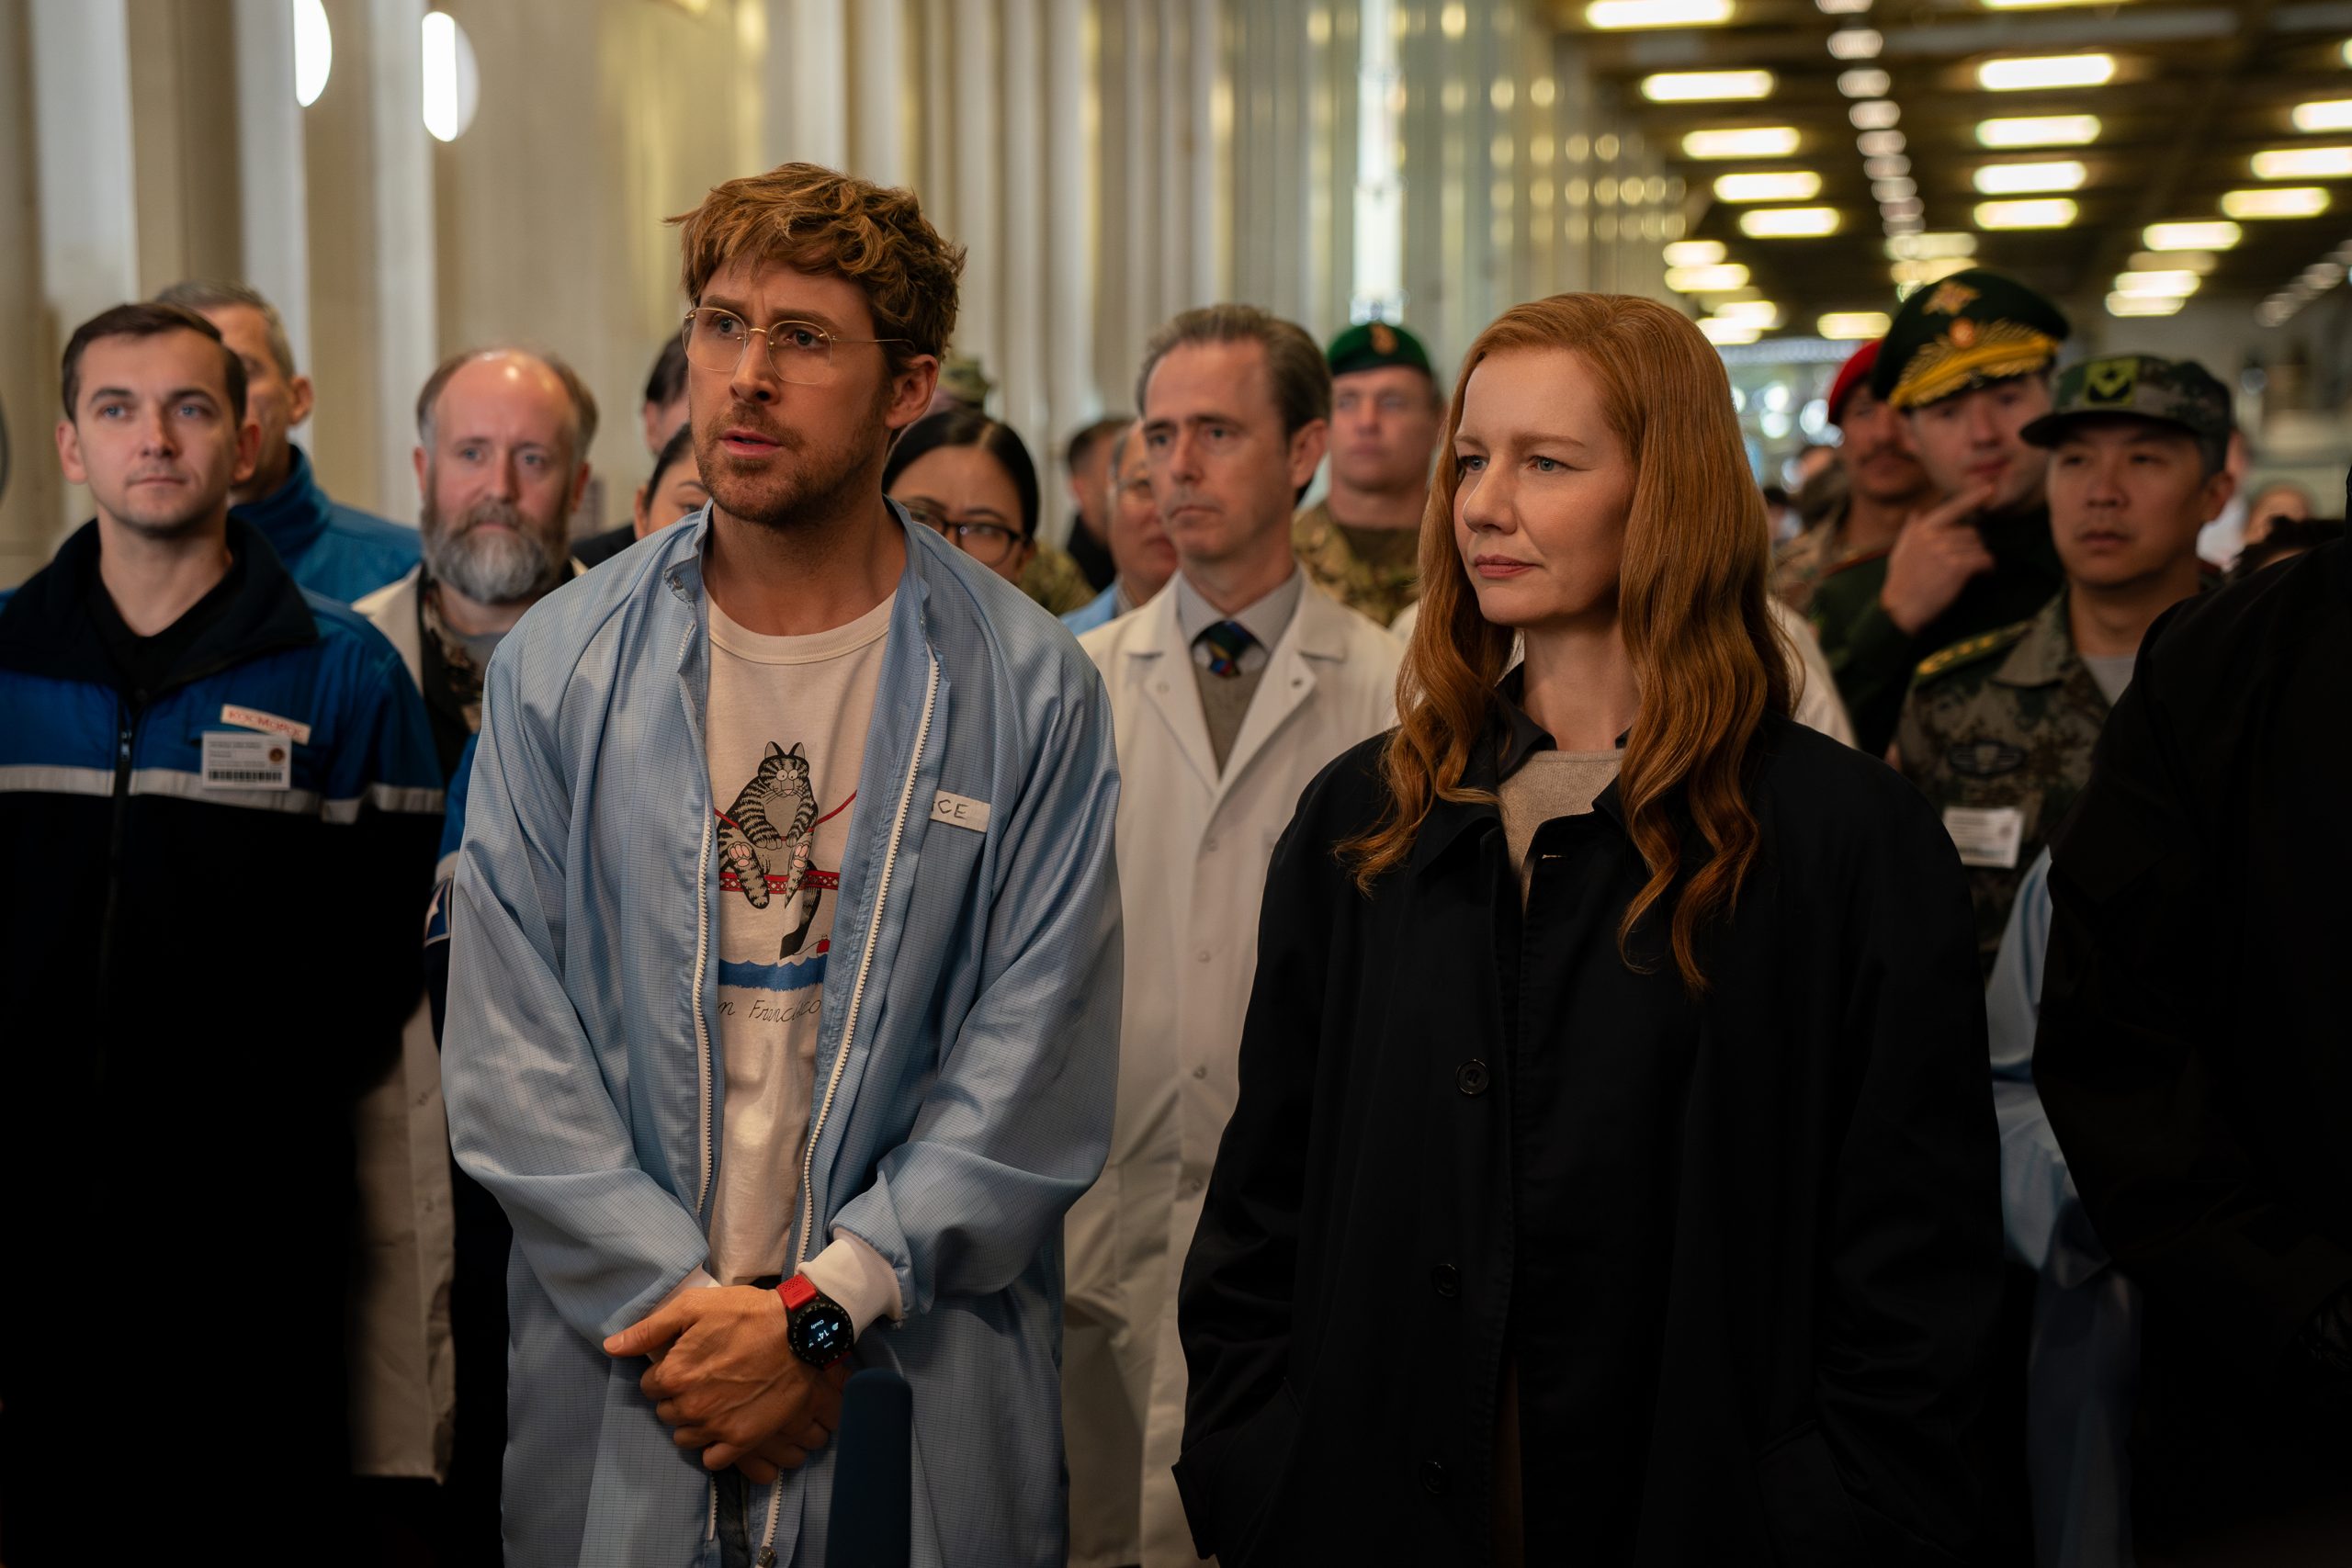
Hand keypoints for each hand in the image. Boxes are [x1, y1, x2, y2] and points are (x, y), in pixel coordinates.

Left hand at [604, 1285, 845, 1469]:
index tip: (686, 1361)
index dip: (666, 1371)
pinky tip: (724, 1424)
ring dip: (693, 1421)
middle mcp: (690, 1407)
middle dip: (677, 1396)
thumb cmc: (747, 1314)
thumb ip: (650, 1329)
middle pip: (666, 1412)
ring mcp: (716, 1427)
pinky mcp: (742, 1440)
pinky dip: (714, 1446)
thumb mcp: (694, 1307)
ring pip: (685, 1437)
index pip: (649, 1385)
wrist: (801, 1334)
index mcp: (673, 1376)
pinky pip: (712, 1459)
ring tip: (714, 1400)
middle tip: (703, 1378)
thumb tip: (612, 1347)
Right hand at [1880, 485, 1997, 635]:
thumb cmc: (1899, 584)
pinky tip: (1983, 574)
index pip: (1952, 509)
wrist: (1900, 610)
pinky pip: (1984, 560)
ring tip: (1972, 571)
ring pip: (1978, 547)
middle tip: (1968, 561)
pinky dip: (1987, 567)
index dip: (1972, 498)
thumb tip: (1916, 513)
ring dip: (1979, 558)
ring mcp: (1946, 550)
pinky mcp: (1957, 566)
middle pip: (1971, 532)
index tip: (1989, 490)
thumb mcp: (1899, 553)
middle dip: (1973, 546)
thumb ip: (1910, 532)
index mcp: (1922, 530)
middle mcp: (1934, 536)